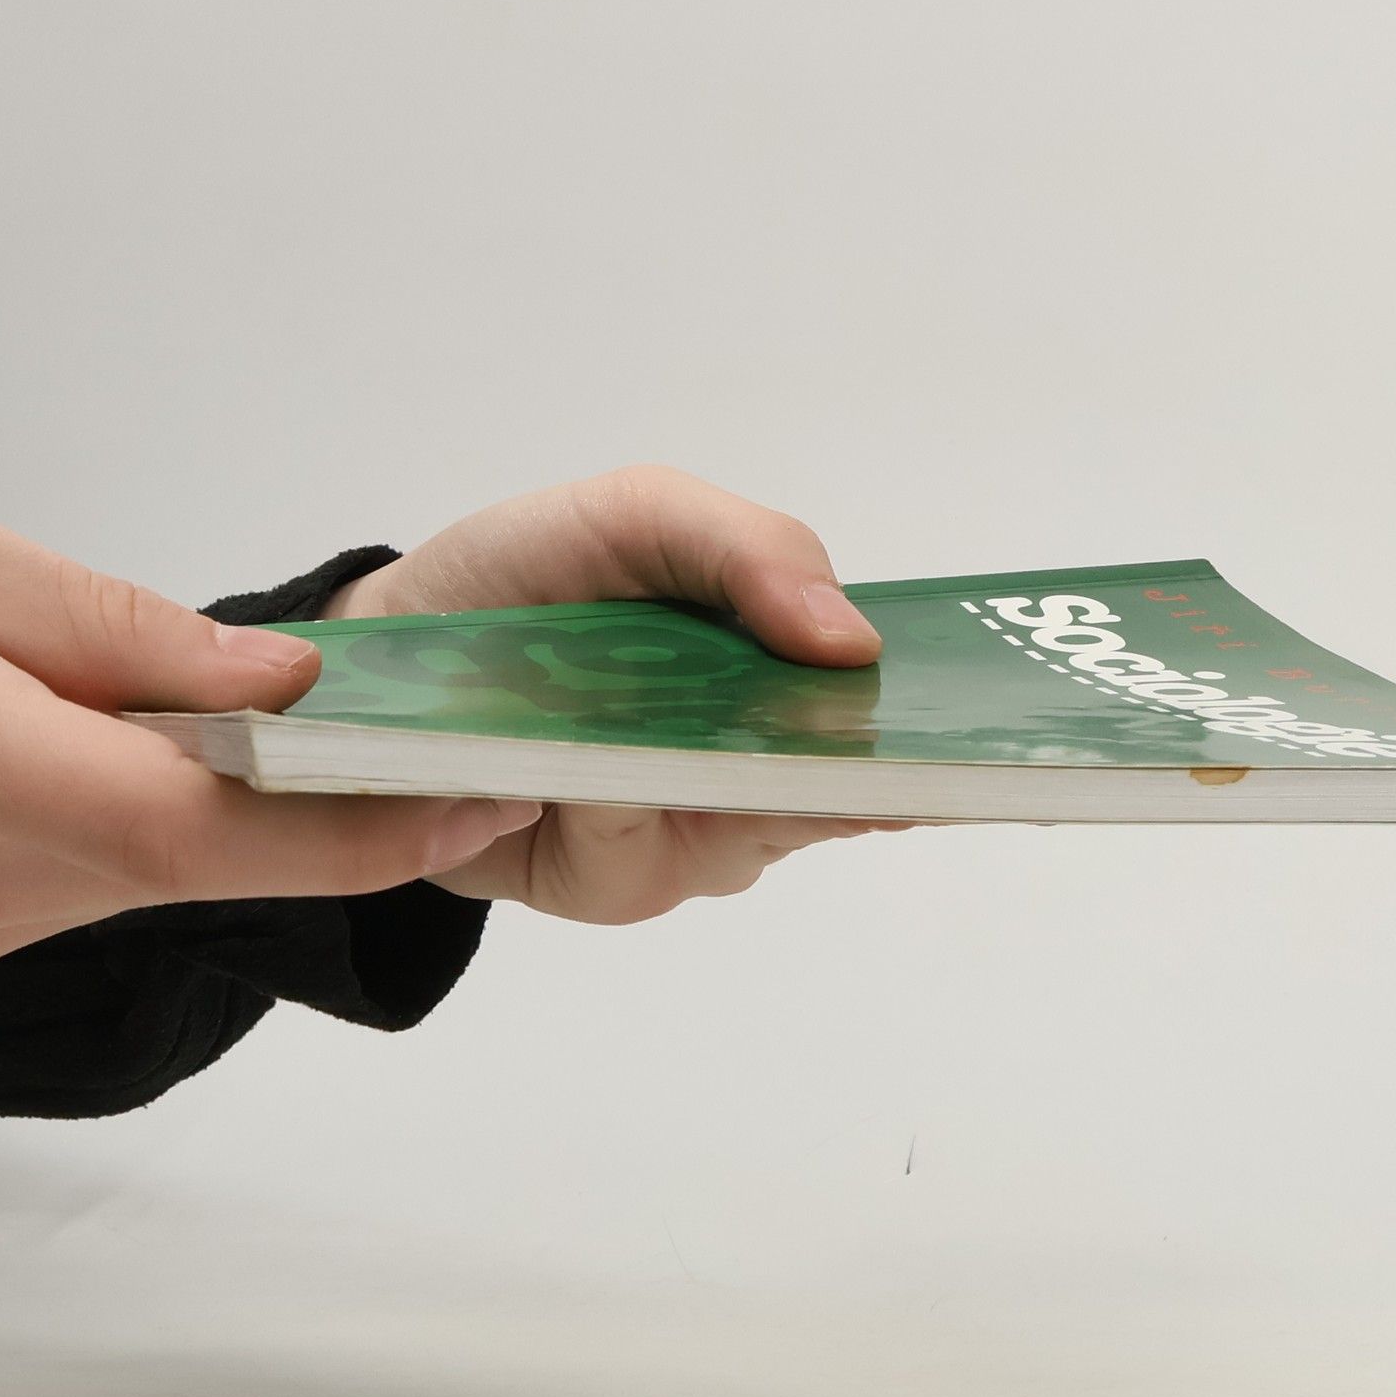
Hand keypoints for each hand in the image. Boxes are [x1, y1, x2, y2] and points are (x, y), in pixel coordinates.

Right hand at [0, 496, 541, 988]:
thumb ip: (99, 623)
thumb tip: (275, 679)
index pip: (211, 833)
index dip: (362, 827)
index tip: (482, 802)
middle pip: (198, 856)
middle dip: (320, 803)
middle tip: (440, 750)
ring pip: (148, 872)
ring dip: (227, 808)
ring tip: (289, 729)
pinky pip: (90, 880)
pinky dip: (148, 823)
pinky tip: (163, 756)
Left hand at [324, 465, 909, 923]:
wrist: (387, 659)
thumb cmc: (530, 577)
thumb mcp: (637, 516)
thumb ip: (750, 550)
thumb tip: (851, 642)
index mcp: (785, 663)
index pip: (895, 696)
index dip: (950, 711)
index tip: (1008, 719)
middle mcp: (763, 757)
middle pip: (851, 781)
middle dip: (867, 764)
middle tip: (878, 736)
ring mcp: (700, 826)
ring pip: (749, 824)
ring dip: (707, 775)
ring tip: (657, 731)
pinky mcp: (623, 881)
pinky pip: (644, 855)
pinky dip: (613, 806)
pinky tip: (572, 777)